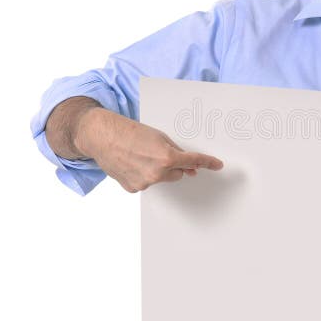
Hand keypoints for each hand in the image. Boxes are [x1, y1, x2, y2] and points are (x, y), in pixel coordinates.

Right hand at [77, 107, 223, 192]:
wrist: (102, 136)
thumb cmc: (130, 132)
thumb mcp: (160, 137)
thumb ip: (177, 152)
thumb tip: (190, 167)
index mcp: (166, 158)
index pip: (194, 161)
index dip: (208, 163)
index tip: (217, 165)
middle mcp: (156, 173)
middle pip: (178, 174)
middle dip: (174, 166)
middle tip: (159, 153)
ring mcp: (144, 183)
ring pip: (162, 179)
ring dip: (157, 170)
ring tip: (140, 156)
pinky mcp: (133, 188)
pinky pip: (147, 183)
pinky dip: (144, 175)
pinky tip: (132, 163)